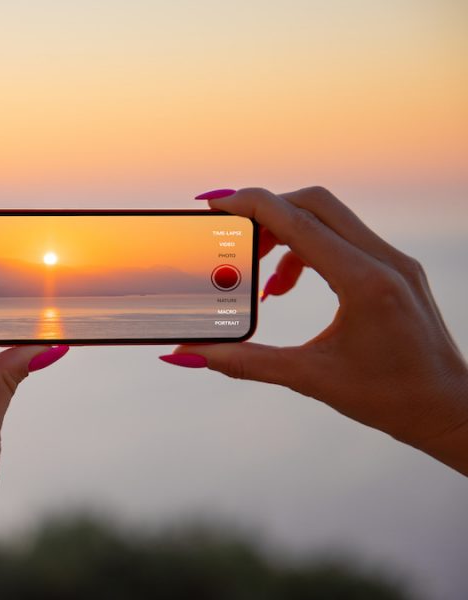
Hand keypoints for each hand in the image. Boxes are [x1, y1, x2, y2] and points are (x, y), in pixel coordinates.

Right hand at [164, 187, 467, 474]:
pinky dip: (307, 248)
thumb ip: (243, 362)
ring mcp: (394, 261)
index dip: (250, 205)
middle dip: (266, 213)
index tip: (213, 203)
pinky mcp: (395, 269)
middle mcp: (384, 261)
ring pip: (329, 217)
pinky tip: (289, 286)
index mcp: (364, 282)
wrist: (449, 410)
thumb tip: (186, 355)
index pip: (298, 221)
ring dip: (286, 233)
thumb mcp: (308, 379)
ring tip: (263, 280)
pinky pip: (344, 237)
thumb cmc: (389, 399)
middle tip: (232, 240)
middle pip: (314, 203)